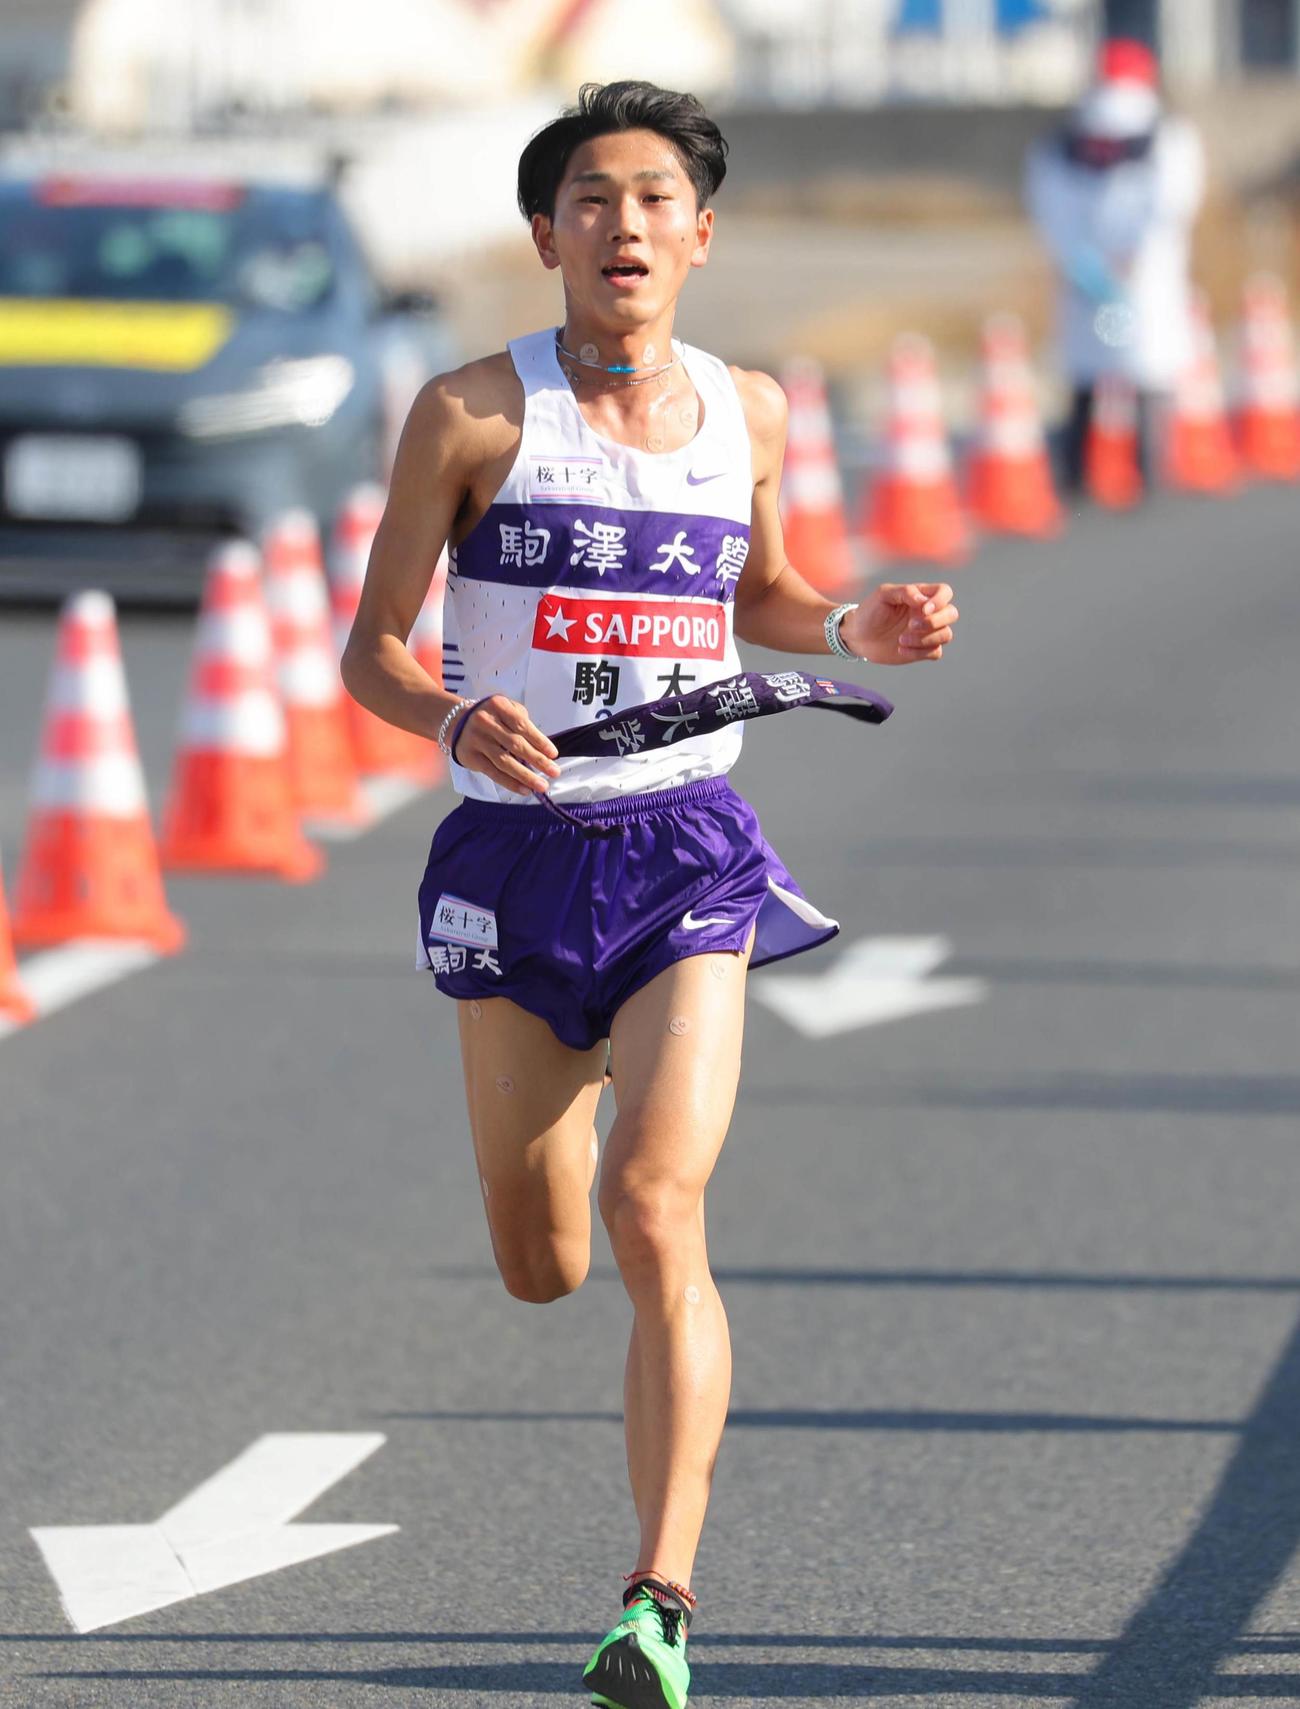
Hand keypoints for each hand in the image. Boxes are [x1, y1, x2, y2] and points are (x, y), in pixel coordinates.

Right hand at [451, 694, 560, 795]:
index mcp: (498, 706)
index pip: (522, 725)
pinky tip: (524, 789)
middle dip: (537, 760)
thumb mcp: (505, 708)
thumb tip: (542, 747)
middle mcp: (486, 722)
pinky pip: (493, 773)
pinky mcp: (471, 757)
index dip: (539, 740)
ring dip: (526, 776)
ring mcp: (477, 740)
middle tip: (554, 772)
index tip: (553, 754)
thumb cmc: (491, 715)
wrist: (455, 720)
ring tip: (541, 785)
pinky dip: (510, 783)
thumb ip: (522, 721)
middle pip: (516, 744)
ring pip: (505, 762)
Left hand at [841, 582, 957, 665]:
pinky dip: (920, 652)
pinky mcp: (922, 650)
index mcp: (921, 596)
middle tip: (911, 626)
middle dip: (935, 622)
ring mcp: (927, 633)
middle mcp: (927, 614)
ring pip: (946, 635)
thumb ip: (905, 592)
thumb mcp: (883, 595)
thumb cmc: (870, 611)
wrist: (857, 636)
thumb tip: (924, 601)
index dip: (940, 601)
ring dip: (925, 639)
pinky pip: (935, 652)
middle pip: (952, 614)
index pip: (945, 592)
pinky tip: (901, 649)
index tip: (922, 610)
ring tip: (901, 640)